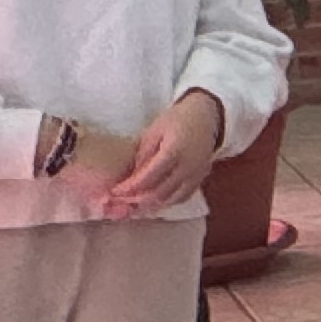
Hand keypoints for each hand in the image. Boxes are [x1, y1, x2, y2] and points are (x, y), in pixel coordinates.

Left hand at [96, 91, 221, 218]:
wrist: (205, 116)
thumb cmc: (177, 120)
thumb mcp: (154, 131)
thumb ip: (143, 155)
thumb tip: (132, 177)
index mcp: (173, 152)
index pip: (147, 178)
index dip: (130, 188)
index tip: (115, 192)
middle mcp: (187, 167)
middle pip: (159, 193)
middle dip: (138, 200)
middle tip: (122, 202)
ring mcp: (196, 175)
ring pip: (171, 199)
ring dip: (152, 204)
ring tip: (136, 205)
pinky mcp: (201, 178)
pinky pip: (183, 197)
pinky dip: (168, 201)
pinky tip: (156, 200)